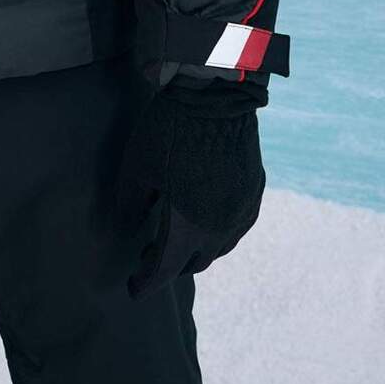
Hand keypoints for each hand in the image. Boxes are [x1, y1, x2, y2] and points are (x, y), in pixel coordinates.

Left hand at [117, 80, 266, 299]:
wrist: (215, 95)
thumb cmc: (168, 131)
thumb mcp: (136, 168)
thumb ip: (130, 206)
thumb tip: (130, 229)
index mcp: (187, 228)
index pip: (164, 270)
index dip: (145, 283)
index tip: (132, 288)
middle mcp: (220, 228)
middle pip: (194, 262)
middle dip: (170, 264)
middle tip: (149, 254)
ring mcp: (242, 211)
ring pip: (218, 248)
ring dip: (196, 249)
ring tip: (175, 237)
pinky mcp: (254, 192)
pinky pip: (235, 226)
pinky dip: (217, 231)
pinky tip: (203, 218)